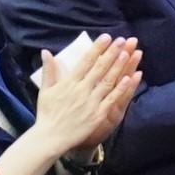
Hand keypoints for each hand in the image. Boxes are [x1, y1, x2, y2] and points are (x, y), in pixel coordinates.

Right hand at [28, 35, 138, 152]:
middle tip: (122, 40)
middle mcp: (81, 90)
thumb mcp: (45, 90)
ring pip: (108, 81)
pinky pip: (111, 99)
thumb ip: (49, 70)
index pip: (86, 61)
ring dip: (118, 67)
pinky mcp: (97, 114)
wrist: (51, 137)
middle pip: (100, 68)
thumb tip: (46, 51)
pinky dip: (120, 89)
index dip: (97, 48)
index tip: (106, 37)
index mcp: (69, 82)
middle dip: (111, 52)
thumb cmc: (47, 114)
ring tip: (128, 53)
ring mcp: (91, 102)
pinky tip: (129, 78)